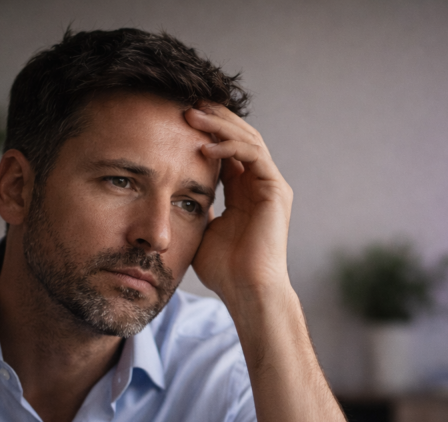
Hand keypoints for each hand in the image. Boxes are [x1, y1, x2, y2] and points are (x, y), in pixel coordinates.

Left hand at [184, 105, 292, 311]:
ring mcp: (270, 186)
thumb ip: (195, 206)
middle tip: (185, 104)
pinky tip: (204, 147)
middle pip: (240, 137)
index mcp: (243, 192)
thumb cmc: (224, 270)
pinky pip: (253, 155)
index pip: (227, 150)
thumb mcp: (200, 229)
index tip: (176, 119)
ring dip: (219, 125)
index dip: (205, 132)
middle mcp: (260, 184)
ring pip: (248, 139)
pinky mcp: (275, 190)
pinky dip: (230, 147)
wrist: (247, 291)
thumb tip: (172, 192)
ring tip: (191, 115)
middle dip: (213, 119)